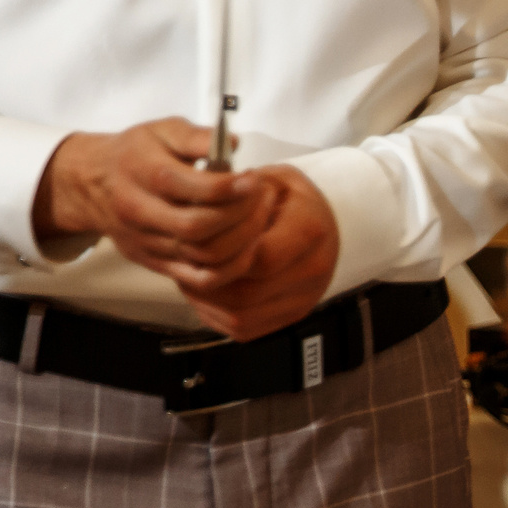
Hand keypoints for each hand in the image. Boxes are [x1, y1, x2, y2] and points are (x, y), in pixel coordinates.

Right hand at [33, 120, 275, 289]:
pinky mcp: (155, 263)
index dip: (230, 188)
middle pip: (198, 226)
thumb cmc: (136, 153)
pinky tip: (245, 249)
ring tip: (258, 221)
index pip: (192, 188)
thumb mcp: (162, 130)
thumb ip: (197, 136)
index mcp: (141, 171)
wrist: (92, 184)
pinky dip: (229, 269)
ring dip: (241, 243)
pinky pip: (198, 279)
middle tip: (261, 200)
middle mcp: (140, 210)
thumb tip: (234, 143)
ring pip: (201, 256)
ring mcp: (146, 241)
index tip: (254, 180)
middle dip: (240, 215)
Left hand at [177, 167, 341, 340]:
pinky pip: (244, 329)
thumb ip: (238, 194)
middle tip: (184, 261)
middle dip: (207, 279)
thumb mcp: (269, 178)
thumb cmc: (290, 198)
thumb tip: (202, 210)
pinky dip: (216, 314)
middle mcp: (314, 269)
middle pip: (247, 293)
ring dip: (207, 300)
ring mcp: (304, 298)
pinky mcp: (291, 316)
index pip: (260, 257)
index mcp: (309, 229)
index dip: (221, 254)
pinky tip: (207, 291)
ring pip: (241, 315)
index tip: (198, 239)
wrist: (324, 222)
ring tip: (191, 274)